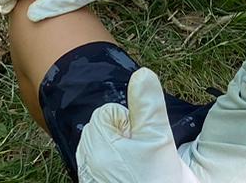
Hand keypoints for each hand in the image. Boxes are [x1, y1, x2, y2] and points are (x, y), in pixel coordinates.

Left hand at [75, 68, 199, 182]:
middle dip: (126, 138)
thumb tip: (142, 73)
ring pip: (104, 149)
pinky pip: (101, 168)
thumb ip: (148, 105)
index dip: (132, 124)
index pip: (109, 112)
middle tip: (144, 159)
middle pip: (105, 130)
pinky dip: (114, 171)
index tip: (143, 144)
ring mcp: (89, 176)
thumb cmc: (158, 181)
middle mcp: (86, 160)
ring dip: (122, 155)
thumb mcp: (159, 139)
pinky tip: (132, 179)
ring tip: (139, 172)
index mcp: (96, 142)